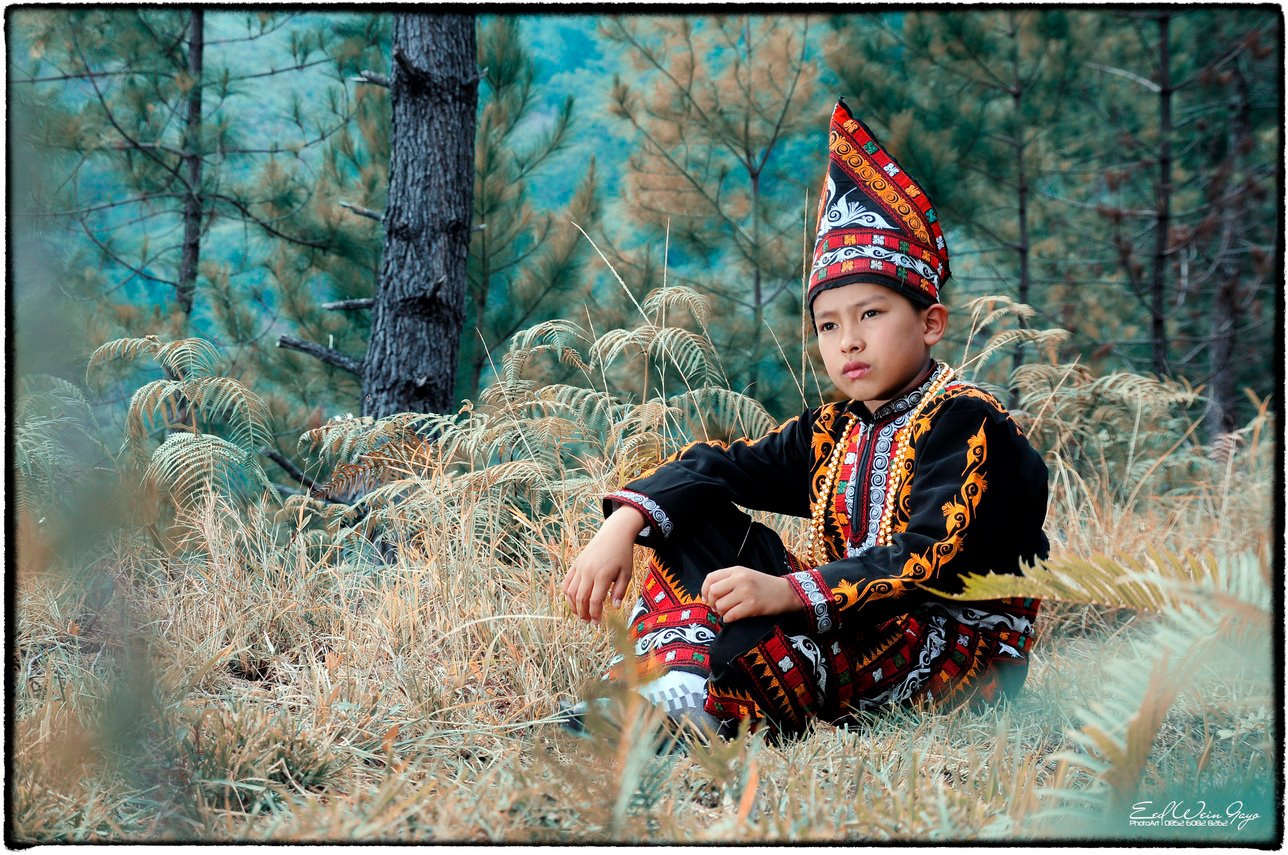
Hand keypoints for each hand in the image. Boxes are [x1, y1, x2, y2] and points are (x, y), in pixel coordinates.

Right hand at [562, 506, 645, 621]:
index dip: (595, 614)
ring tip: (580, 614)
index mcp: (603, 575)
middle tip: (588, 622)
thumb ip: (620, 591)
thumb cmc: (623, 554)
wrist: (614, 533)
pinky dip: (567, 594)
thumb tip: (615, 607)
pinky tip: (573, 601)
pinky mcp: (575, 564)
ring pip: (571, 592)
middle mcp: (588, 572)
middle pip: (580, 599)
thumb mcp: (627, 573)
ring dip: (573, 606)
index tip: (598, 623)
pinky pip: (567, 582)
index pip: (594, 601)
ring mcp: (580, 567)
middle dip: (583, 613)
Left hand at [701, 566, 803, 622]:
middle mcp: (740, 579)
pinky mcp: (752, 606)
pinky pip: (730, 616)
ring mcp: (746, 593)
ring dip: (721, 612)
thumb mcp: (746, 575)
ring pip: (720, 605)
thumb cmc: (763, 585)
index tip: (706, 598)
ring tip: (728, 612)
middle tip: (717, 608)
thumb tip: (707, 595)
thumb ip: (728, 581)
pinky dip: (728, 619)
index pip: (710, 578)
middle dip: (711, 602)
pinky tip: (733, 617)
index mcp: (737, 570)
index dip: (704, 590)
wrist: (786, 592)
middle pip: (713, 592)